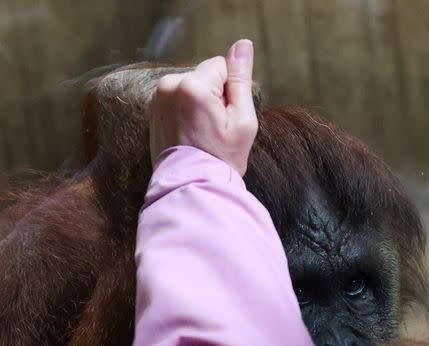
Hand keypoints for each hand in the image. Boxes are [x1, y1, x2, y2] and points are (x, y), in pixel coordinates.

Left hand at [149, 39, 258, 176]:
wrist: (192, 186)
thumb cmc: (222, 157)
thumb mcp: (243, 119)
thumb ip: (240, 78)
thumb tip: (243, 44)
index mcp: (192, 85)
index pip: (221, 66)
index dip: (231, 91)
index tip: (227, 118)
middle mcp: (169, 85)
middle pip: (205, 76)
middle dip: (214, 97)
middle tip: (217, 130)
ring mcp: (157, 98)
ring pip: (192, 87)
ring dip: (201, 105)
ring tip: (204, 134)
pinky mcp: (153, 110)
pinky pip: (179, 100)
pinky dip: (188, 113)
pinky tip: (193, 135)